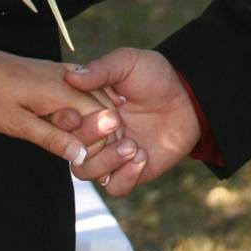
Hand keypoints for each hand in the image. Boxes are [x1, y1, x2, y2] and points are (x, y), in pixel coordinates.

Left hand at [0, 42, 123, 163]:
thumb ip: (51, 138)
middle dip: (105, 135)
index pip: (103, 119)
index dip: (105, 144)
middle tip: (99, 164)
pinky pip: (81, 93)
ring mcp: (62, 74)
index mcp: (62, 91)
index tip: (98, 166)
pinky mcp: (53, 74)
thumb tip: (82, 156)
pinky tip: (74, 128)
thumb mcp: (16, 124)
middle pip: (104, 108)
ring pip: (95, 99)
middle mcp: (68, 79)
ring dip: (95, 124)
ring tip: (86, 149)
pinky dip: (84, 112)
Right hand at [62, 48, 200, 195]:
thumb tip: (71, 78)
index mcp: (84, 109)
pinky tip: (142, 156)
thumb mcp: (126, 63)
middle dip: (90, 138)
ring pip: (87, 172)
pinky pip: (115, 187)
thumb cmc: (155, 75)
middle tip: (116, 121)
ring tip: (132, 145)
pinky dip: (125, 176)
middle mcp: (93, 134)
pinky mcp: (132, 171)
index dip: (65, 122)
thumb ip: (100, 70)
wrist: (190, 96)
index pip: (60, 124)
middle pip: (71, 150)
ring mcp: (111, 154)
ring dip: (106, 161)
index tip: (80, 111)